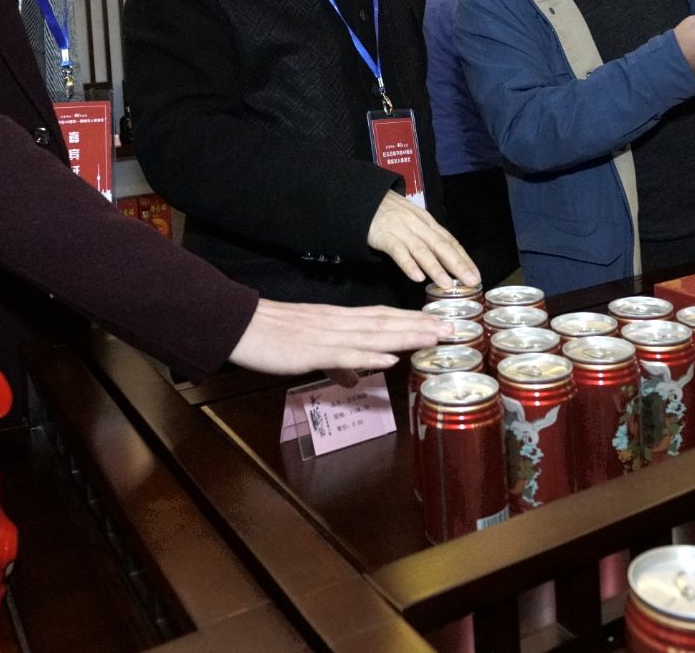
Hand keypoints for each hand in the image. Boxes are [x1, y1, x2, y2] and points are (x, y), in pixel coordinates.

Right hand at [228, 299, 449, 376]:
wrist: (240, 324)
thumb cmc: (271, 336)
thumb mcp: (309, 348)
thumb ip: (337, 362)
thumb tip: (357, 378)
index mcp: (338, 320)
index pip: (382, 317)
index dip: (412, 320)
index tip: (439, 323)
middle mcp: (339, 323)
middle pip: (386, 323)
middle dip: (420, 326)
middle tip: (454, 328)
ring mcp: (327, 336)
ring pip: (373, 335)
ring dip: (405, 336)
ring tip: (434, 337)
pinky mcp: (311, 351)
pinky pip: (344, 354)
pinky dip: (368, 356)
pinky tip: (389, 357)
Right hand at [367, 190, 479, 287]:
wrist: (363, 199)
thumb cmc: (390, 214)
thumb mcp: (413, 221)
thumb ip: (428, 237)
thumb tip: (448, 259)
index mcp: (427, 222)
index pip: (450, 241)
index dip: (464, 258)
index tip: (476, 274)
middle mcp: (418, 225)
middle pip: (441, 245)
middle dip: (458, 264)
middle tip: (471, 281)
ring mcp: (401, 230)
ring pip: (422, 250)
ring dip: (436, 268)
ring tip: (447, 284)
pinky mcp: (384, 236)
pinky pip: (398, 251)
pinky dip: (409, 264)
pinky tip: (418, 277)